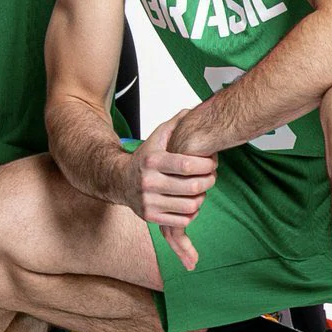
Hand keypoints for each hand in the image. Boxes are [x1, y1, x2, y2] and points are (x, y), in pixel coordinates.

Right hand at [124, 111, 215, 269]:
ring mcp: (148, 201)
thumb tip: (190, 111)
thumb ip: (175, 125)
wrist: (119, 180)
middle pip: (192, 187)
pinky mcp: (150, 216)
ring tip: (200, 190)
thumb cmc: (144, 158)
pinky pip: (183, 220)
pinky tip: (189, 202)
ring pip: (191, 206)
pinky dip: (192, 213)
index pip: (186, 165)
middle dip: (209, 181)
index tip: (212, 163)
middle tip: (211, 177)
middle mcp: (148, 181)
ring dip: (202, 198)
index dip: (206, 165)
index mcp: (152, 160)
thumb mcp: (156, 138)